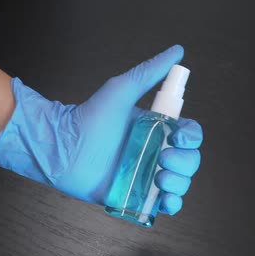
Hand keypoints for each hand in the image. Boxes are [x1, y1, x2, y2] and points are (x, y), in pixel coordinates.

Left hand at [0, 45, 202, 214]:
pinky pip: (163, 204)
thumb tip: (176, 50)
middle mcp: (154, 151)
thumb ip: (149, 72)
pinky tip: (165, 200)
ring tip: (159, 178)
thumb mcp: (121, 90)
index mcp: (155, 128)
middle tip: (162, 160)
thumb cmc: (88, 118)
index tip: (180, 137)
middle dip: (185, 162)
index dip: (191, 138)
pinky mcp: (135, 195)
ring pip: (181, 182)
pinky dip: (172, 204)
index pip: (189, 134)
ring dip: (179, 182)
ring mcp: (145, 175)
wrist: (62, 148)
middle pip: (189, 159)